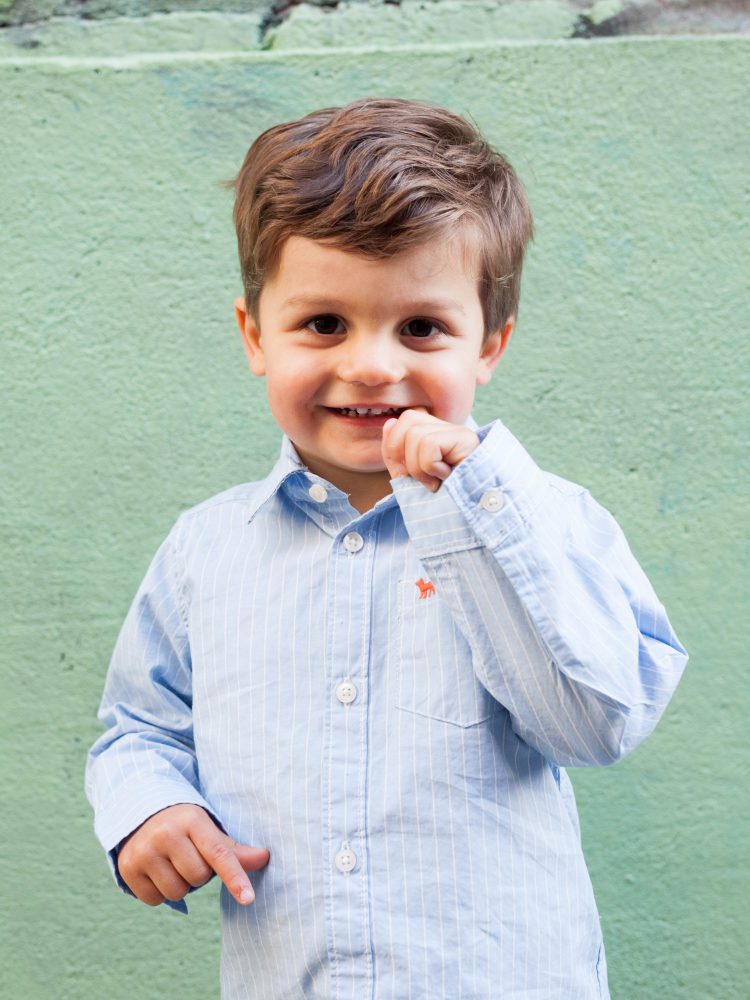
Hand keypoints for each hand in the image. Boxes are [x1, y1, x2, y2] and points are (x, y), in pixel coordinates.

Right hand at [117, 803, 269, 906]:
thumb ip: (234, 849)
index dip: (235, 877)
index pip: (218, 853)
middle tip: (190, 856)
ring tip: (173, 864)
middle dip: (199, 874)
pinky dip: (160, 892)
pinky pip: (155, 900)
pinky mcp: (127, 868)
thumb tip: (265, 857)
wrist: (139, 814)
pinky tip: (156, 872)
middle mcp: (166, 833)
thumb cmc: (184, 826)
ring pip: (177, 892)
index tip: (248, 898)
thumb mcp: (208, 830)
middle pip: (199, 877)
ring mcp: (144, 850)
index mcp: (192, 819)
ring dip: (180, 885)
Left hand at [381, 408, 479, 491]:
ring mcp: (459, 432)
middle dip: (402, 453)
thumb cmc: (439, 499)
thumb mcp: (408, 477)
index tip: (405, 473)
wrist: (466, 519)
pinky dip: (430, 467)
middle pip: (409, 418)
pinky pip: (429, 444)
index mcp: (435, 434)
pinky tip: (446, 478)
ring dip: (418, 467)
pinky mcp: (466, 439)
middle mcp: (449, 428)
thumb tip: (389, 423)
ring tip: (436, 481)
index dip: (394, 445)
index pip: (406, 419)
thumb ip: (394, 453)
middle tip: (420, 477)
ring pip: (416, 434)